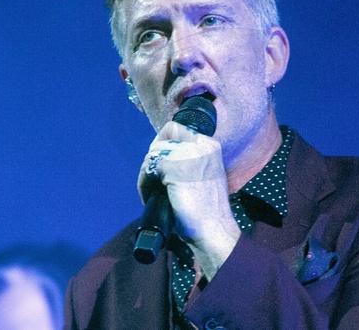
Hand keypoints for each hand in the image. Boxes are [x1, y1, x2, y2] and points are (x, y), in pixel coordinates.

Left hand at [138, 121, 240, 278]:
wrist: (214, 230)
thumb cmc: (208, 210)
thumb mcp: (206, 175)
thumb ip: (192, 162)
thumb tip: (164, 156)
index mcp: (210, 146)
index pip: (177, 128)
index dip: (162, 142)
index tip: (158, 160)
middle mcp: (201, 145)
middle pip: (162, 140)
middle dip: (152, 160)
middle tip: (152, 181)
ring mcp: (187, 154)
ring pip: (153, 153)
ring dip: (146, 173)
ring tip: (150, 192)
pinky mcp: (174, 167)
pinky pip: (148, 168)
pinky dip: (144, 183)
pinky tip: (148, 196)